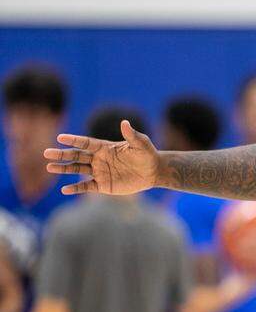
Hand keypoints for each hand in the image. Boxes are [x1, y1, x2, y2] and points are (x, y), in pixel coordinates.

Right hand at [46, 120, 160, 194]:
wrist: (153, 172)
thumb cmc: (147, 155)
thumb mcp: (140, 144)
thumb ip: (132, 135)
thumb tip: (125, 122)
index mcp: (105, 147)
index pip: (85, 142)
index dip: (73, 140)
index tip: (60, 138)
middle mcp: (98, 159)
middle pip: (76, 155)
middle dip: (62, 154)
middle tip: (46, 153)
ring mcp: (99, 172)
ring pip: (77, 169)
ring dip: (64, 168)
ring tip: (50, 166)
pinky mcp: (103, 185)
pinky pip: (86, 186)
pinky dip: (76, 188)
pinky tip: (64, 189)